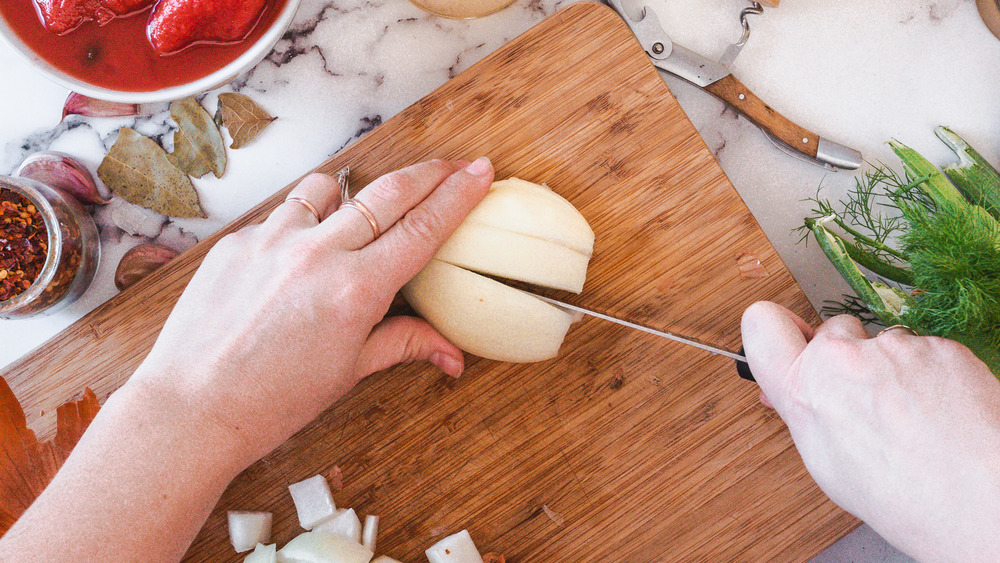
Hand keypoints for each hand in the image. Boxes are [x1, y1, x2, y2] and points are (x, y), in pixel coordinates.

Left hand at [132, 158, 494, 469]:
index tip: (479, 172)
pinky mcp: (238, 241)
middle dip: (428, 172)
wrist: (192, 407)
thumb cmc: (271, 400)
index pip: (423, 228)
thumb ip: (403, 343)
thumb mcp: (349, 371)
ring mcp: (273, 240)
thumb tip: (450, 353)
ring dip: (353, 194)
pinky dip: (300, 224)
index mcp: (355, 290)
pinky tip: (295, 257)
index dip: (458, 195)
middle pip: (389, 191)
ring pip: (329, 188)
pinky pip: (282, 215)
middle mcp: (317, 254)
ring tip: (355, 214)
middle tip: (451, 164)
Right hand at [742, 302, 999, 561]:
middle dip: (844, 355)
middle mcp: (844, 357)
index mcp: (804, 388)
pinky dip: (931, 375)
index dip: (775, 330)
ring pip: (884, 344)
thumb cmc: (901, 493)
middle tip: (862, 397)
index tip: (789, 340)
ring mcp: (895, 347)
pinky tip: (939, 413)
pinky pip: (926, 351)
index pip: (761, 322)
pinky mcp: (940, 346)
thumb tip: (792, 392)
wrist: (977, 498)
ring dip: (893, 369)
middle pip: (832, 332)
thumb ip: (805, 410)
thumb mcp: (825, 460)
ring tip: (912, 419)